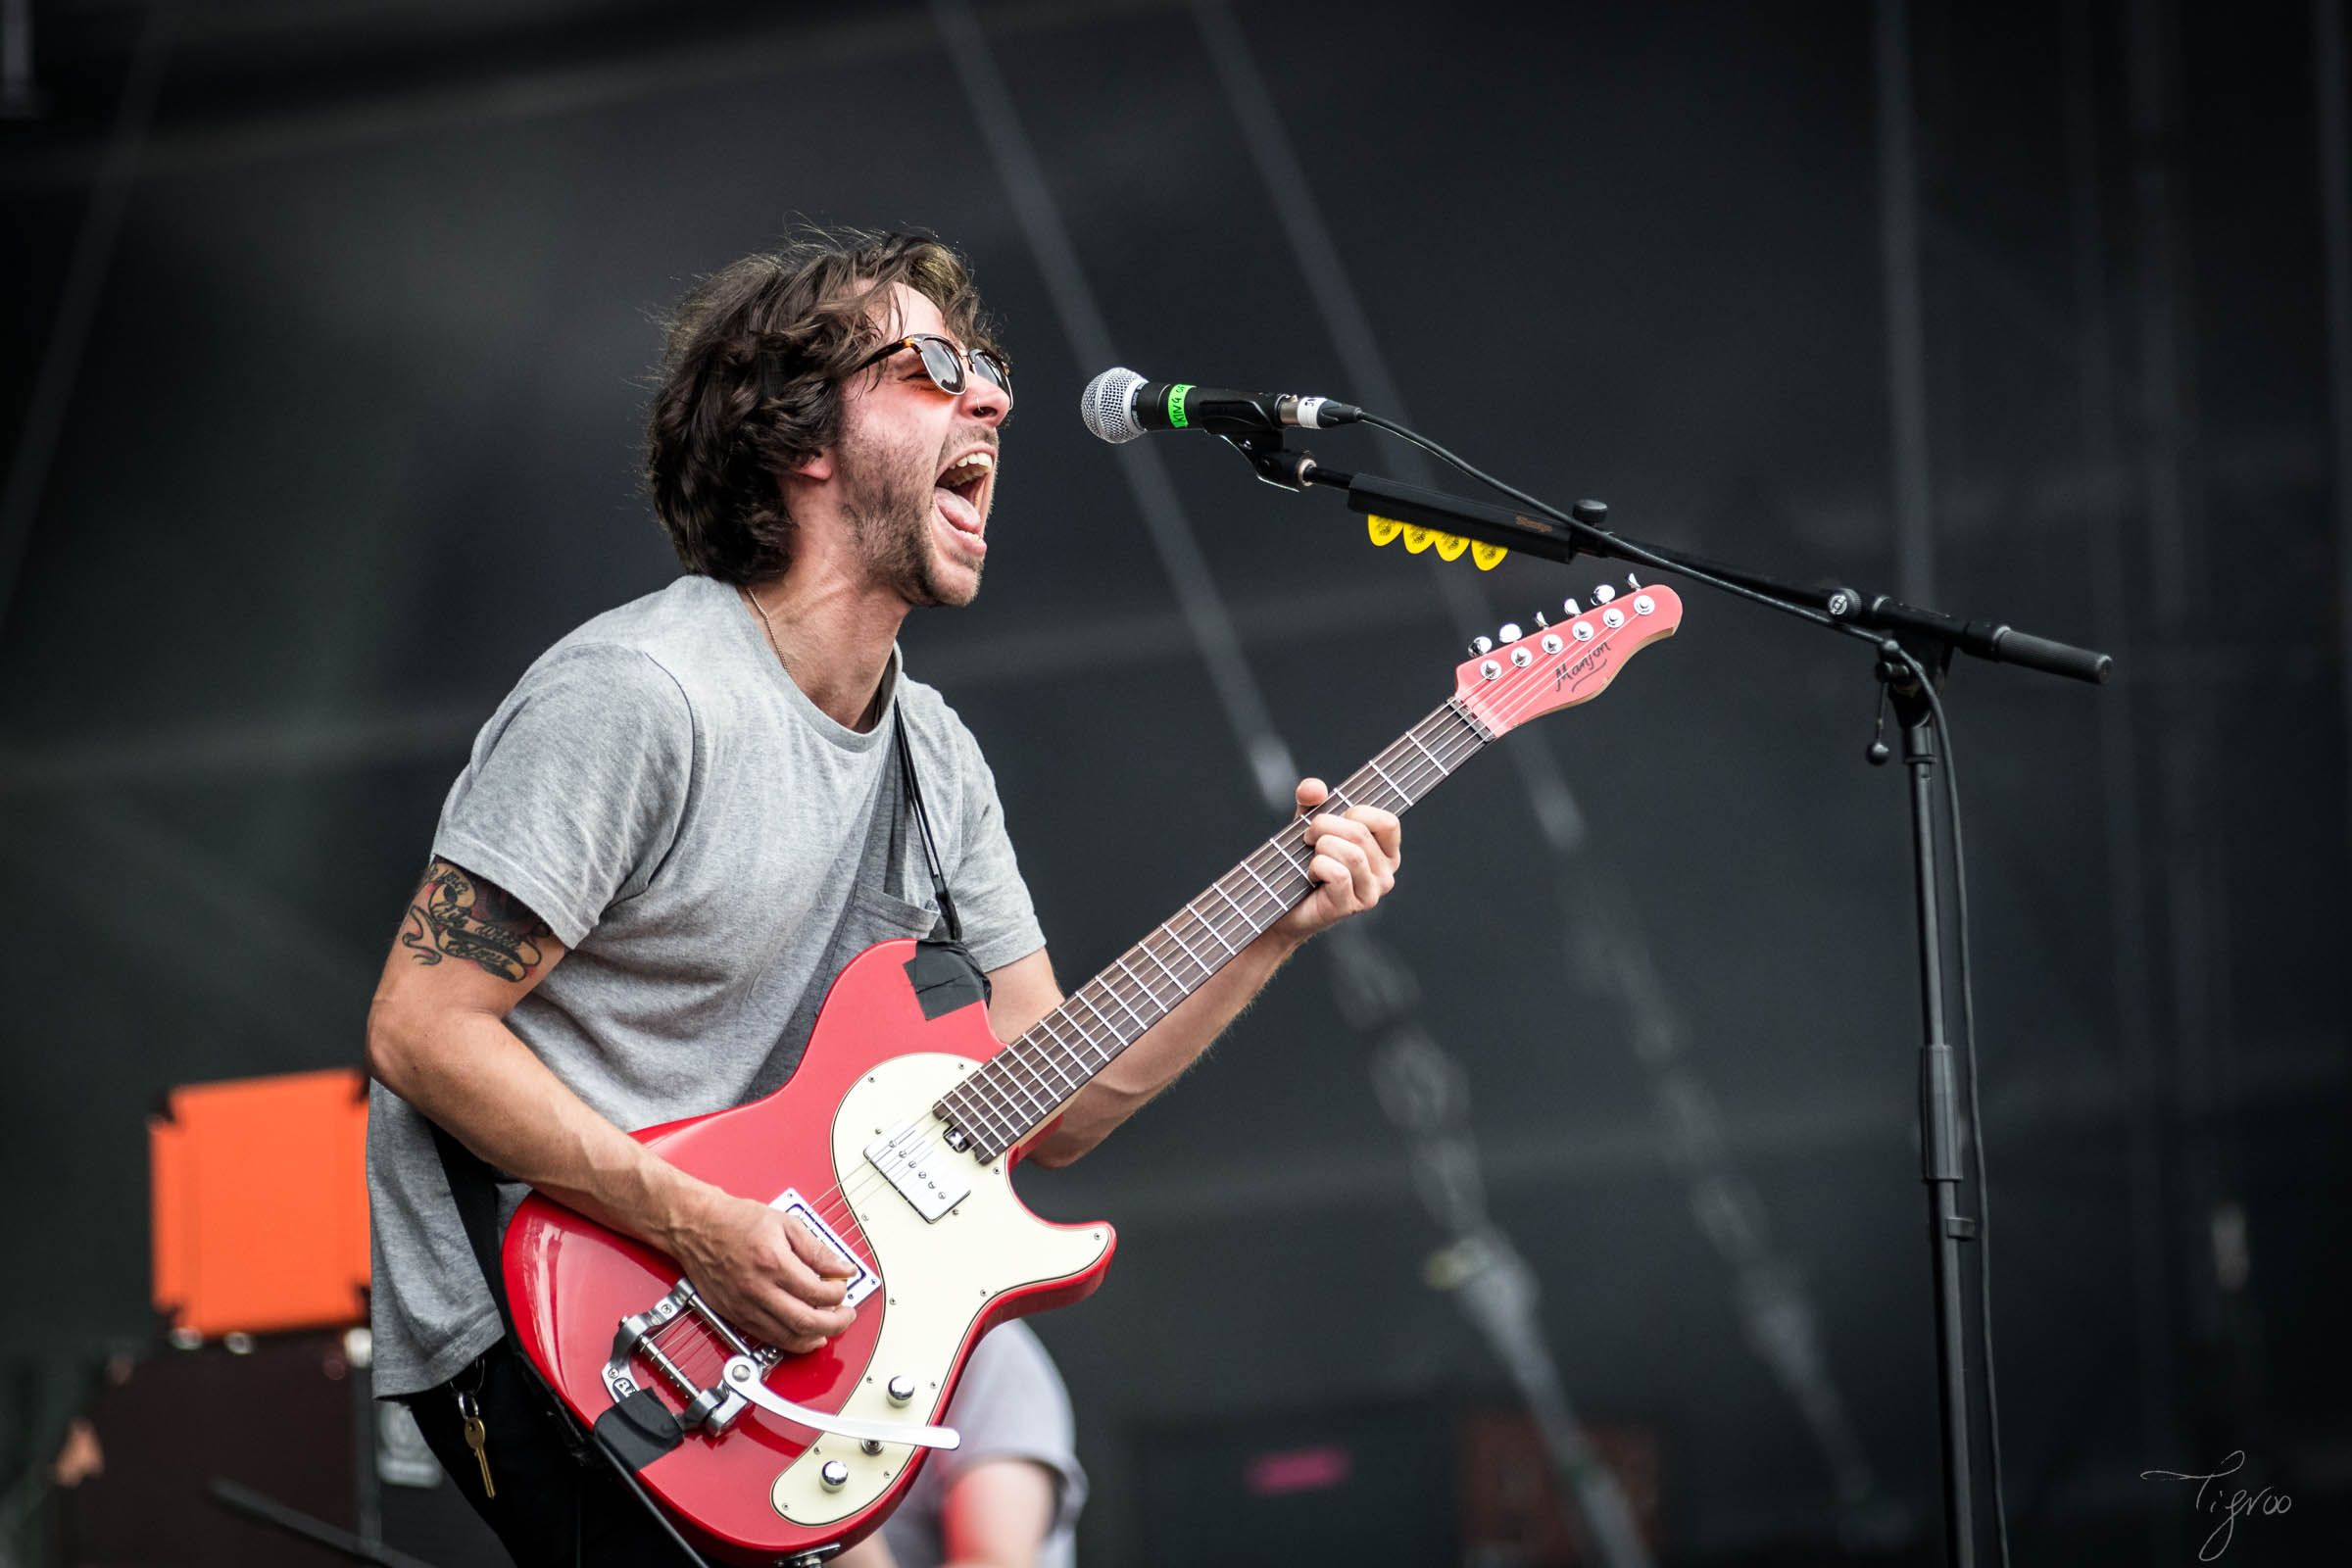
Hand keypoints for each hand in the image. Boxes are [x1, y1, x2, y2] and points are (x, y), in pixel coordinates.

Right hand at [660, 1188, 858, 1353]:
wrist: (697, 1227)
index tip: (843, 1287)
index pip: (818, 1292)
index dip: (838, 1294)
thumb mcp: (785, 1223)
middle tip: (845, 1315)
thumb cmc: (736, 1221)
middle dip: (834, 1323)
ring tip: (828, 1327)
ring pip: (786, 1337)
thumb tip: (842, 1268)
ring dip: (813, 1337)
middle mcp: (758, 1289)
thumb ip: (817, 1249)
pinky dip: (789, 1340)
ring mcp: (744, 1306)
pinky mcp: (734, 1315)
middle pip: (805, 1322)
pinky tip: (802, 1333)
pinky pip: (767, 1337)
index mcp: (773, 1263)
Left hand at [1272, 777, 1400, 942]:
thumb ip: (1313, 802)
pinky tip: (1310, 875)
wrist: (1281, 904)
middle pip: (1361, 834)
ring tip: (1309, 856)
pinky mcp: (1350, 906)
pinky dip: (1316, 867)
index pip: (1388, 822)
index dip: (1357, 812)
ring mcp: (1370, 893)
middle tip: (1308, 836)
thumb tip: (1313, 788)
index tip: (1334, 818)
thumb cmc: (1302, 864)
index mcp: (1385, 852)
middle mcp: (1385, 874)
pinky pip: (1338, 874)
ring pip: (1352, 853)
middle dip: (1325, 826)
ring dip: (1321, 847)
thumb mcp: (1309, 825)